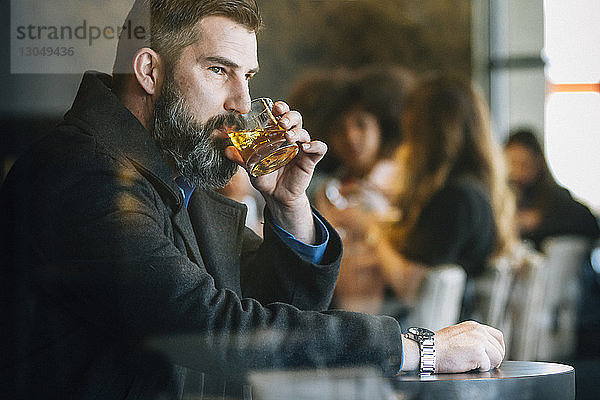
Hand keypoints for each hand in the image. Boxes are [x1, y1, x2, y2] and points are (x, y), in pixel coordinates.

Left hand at [224, 101, 326, 242]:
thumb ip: (240, 158)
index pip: (281, 115)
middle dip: (290, 116)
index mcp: (276, 134)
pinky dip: (315, 145)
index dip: (280, 108)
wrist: (276, 195)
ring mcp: (301, 148)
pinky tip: (306, 147)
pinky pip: (319, 148)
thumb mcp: (251, 167)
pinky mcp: (310, 159)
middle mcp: (290, 137)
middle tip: (281, 122)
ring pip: (305, 132)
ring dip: (297, 131)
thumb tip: (226, 150)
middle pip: (295, 118)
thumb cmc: (265, 177)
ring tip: (288, 136)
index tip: (275, 108)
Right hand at [435, 321, 504, 372]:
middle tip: (484, 364)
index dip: (498, 348)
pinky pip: (487, 366)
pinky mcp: (478, 353)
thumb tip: (485, 349)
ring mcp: (480, 341)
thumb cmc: (439, 346)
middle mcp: (479, 331)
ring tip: (476, 365)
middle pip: (499, 349)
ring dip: (488, 364)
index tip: (494, 356)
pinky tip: (468, 366)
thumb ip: (473, 337)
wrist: (429, 350)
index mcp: (474, 326)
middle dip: (494, 359)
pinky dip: (479, 369)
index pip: (498, 336)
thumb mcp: (458, 334)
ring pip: (497, 358)